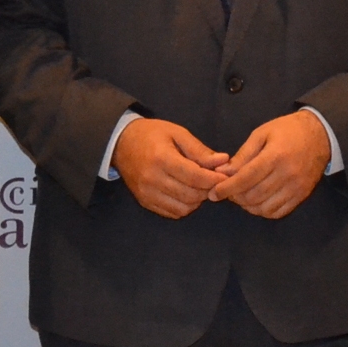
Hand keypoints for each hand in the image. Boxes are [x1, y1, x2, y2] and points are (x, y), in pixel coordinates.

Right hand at [113, 117, 229, 218]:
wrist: (121, 143)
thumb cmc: (152, 134)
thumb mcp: (177, 133)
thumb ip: (199, 150)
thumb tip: (223, 161)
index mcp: (162, 159)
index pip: (194, 177)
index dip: (214, 179)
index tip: (225, 177)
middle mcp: (152, 179)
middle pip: (190, 195)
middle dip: (207, 190)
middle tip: (213, 180)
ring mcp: (147, 193)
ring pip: (183, 208)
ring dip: (197, 200)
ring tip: (199, 186)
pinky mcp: (144, 202)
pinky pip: (172, 212)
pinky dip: (184, 206)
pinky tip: (186, 193)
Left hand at [208, 110, 330, 219]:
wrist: (321, 134)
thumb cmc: (288, 130)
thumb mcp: (262, 133)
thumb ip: (243, 154)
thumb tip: (223, 172)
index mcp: (275, 155)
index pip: (246, 178)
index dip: (227, 188)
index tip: (214, 193)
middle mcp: (287, 174)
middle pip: (254, 195)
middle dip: (235, 197)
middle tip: (227, 192)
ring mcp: (296, 187)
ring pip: (264, 207)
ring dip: (247, 206)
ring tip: (241, 196)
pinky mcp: (302, 195)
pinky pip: (278, 212)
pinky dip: (263, 211)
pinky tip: (257, 202)